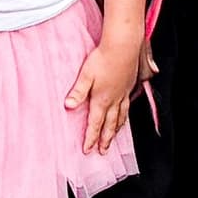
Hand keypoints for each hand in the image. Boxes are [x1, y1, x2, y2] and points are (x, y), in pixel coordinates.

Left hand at [67, 33, 143, 153]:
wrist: (123, 46)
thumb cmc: (103, 59)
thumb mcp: (85, 75)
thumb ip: (78, 92)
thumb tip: (68, 106)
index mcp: (102, 99)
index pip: (95, 124)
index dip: (91, 138)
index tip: (88, 150)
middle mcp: (114, 100)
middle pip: (110, 125)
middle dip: (105, 139)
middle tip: (103, 151)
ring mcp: (124, 94)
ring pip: (121, 117)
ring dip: (116, 130)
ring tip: (114, 138)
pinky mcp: (129, 86)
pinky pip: (128, 107)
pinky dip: (125, 116)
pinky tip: (124, 116)